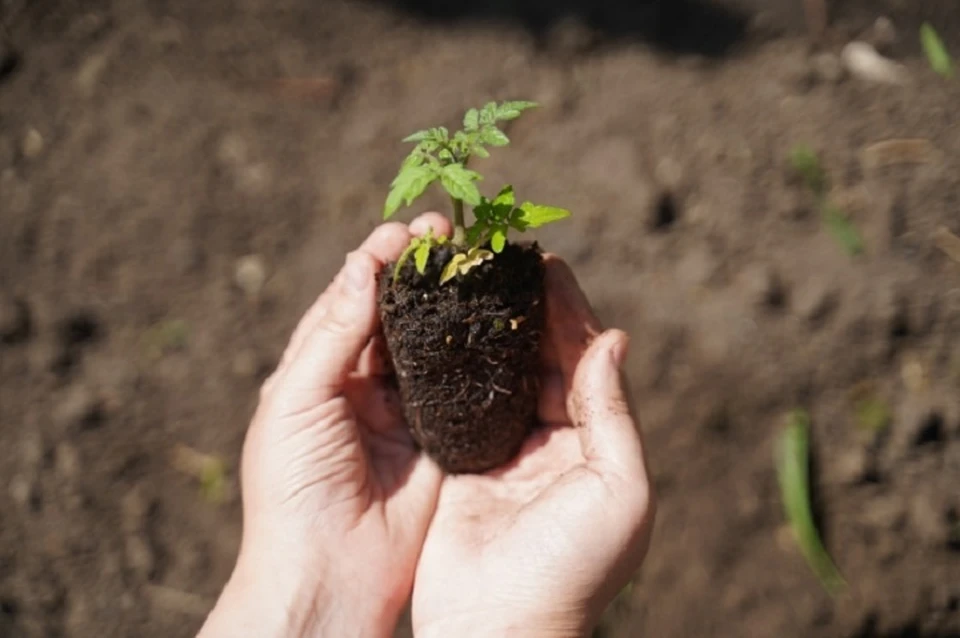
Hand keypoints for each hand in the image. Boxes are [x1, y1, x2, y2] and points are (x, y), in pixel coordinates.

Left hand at [198, 214, 451, 637]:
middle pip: (397, 315)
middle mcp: (363, 385)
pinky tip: (497, 324)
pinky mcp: (440, 439)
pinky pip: (461, 389)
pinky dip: (477, 356)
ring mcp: (404, 411)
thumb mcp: (298, 401)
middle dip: (423, 274)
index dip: (380, 262)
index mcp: (318, 372)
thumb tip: (362, 264)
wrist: (326, 575)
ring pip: (432, 346)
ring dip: (452, 306)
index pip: (351, 300)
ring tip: (480, 265)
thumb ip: (331, 334)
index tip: (412, 229)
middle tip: (454, 234)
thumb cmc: (291, 490)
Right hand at [412, 255, 655, 637]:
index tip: (548, 262)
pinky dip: (450, 365)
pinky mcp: (459, 464)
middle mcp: (550, 442)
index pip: (583, 362)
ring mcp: (502, 451)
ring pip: (497, 375)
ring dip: (486, 329)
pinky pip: (456, 403)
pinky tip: (438, 328)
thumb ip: (612, 413)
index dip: (568, 312)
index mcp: (595, 445)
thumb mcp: (619, 491)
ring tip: (470, 279)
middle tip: (503, 257)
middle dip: (524, 309)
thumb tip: (614, 338)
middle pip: (538, 359)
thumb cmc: (572, 569)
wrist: (499, 629)